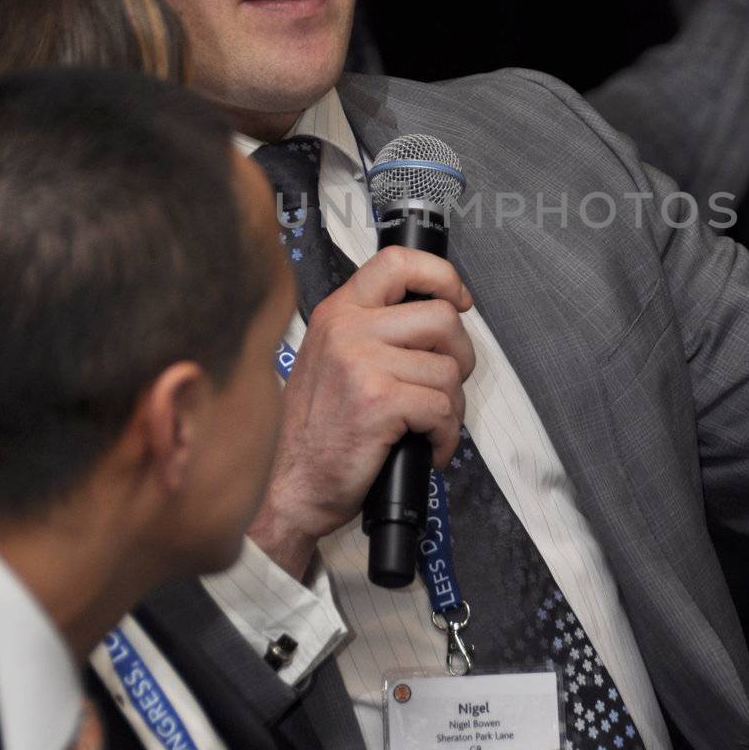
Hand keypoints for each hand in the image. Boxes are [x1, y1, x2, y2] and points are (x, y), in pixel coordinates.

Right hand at [248, 247, 474, 578]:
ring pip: (448, 370)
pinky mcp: (378, 401)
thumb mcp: (331, 360)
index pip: (398, 261)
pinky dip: (445, 436)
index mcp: (338, 312)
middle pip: (443, 318)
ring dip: (451, 407)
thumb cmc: (316, 433)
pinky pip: (442, 408)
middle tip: (443, 386)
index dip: (441, 276)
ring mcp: (361, 363)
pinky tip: (427, 447)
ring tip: (428, 427)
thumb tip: (438, 318)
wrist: (288, 488)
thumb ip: (372, 332)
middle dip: (460, 357)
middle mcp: (347, 329)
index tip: (458, 299)